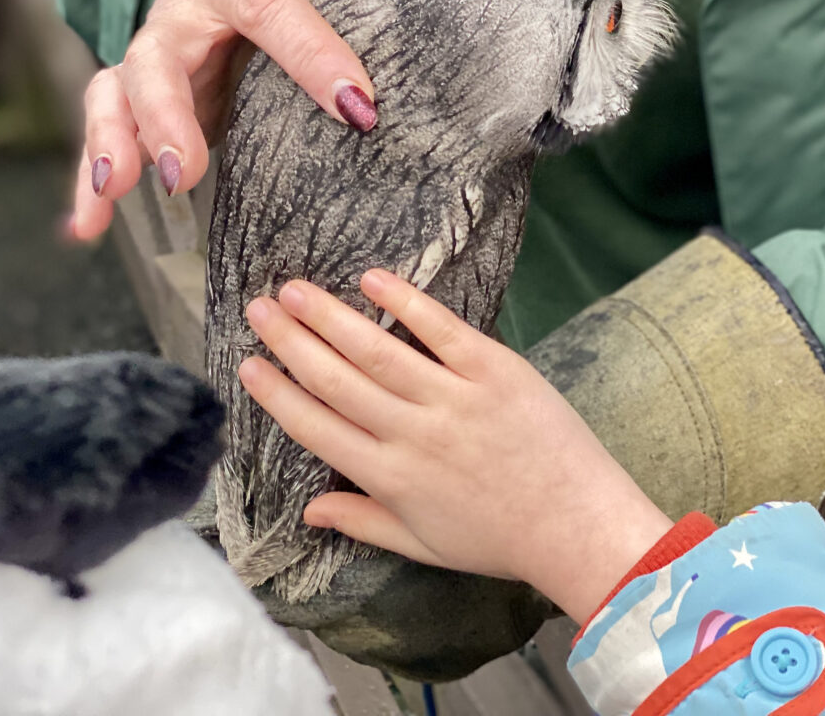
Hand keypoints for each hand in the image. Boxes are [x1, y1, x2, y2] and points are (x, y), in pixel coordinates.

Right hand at [71, 0, 371, 239]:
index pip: (269, 8)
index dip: (311, 54)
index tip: (360, 106)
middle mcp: (178, 18)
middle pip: (158, 62)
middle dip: (164, 115)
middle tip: (180, 168)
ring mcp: (155, 65)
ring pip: (116, 101)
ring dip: (110, 147)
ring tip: (113, 192)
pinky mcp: (146, 105)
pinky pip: (110, 138)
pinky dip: (90, 183)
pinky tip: (86, 227)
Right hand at [240, 271, 673, 623]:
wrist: (578, 526)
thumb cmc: (500, 540)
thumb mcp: (423, 545)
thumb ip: (362, 521)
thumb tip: (308, 511)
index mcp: (390, 478)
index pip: (316, 428)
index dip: (276, 394)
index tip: (246, 364)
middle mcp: (413, 435)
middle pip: (336, 380)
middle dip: (290, 341)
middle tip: (258, 307)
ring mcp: (454, 399)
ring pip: (377, 351)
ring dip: (330, 317)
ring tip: (294, 288)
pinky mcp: (495, 370)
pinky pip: (443, 330)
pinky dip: (406, 302)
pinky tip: (371, 279)